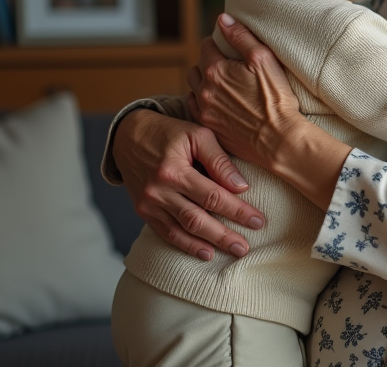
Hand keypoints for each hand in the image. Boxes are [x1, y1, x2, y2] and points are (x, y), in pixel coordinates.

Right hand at [110, 108, 264, 261]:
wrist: (128, 137)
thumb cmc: (169, 133)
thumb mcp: (197, 134)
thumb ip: (219, 160)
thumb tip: (241, 186)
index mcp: (174, 170)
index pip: (212, 196)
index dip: (237, 211)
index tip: (258, 221)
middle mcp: (159, 191)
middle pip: (197, 219)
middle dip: (225, 235)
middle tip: (246, 247)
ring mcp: (149, 204)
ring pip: (182, 230)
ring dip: (209, 243)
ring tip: (233, 252)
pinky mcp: (143, 211)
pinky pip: (166, 233)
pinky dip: (186, 244)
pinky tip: (205, 252)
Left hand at [188, 17, 304, 170]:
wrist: (278, 139)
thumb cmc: (275, 98)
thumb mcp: (263, 59)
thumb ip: (240, 36)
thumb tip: (222, 19)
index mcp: (216, 70)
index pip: (206, 46)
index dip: (218, 43)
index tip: (228, 47)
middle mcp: (204, 90)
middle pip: (196, 67)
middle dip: (208, 63)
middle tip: (225, 66)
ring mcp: (205, 111)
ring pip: (194, 89)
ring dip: (203, 83)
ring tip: (220, 84)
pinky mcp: (209, 128)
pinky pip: (196, 109)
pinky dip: (202, 103)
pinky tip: (216, 103)